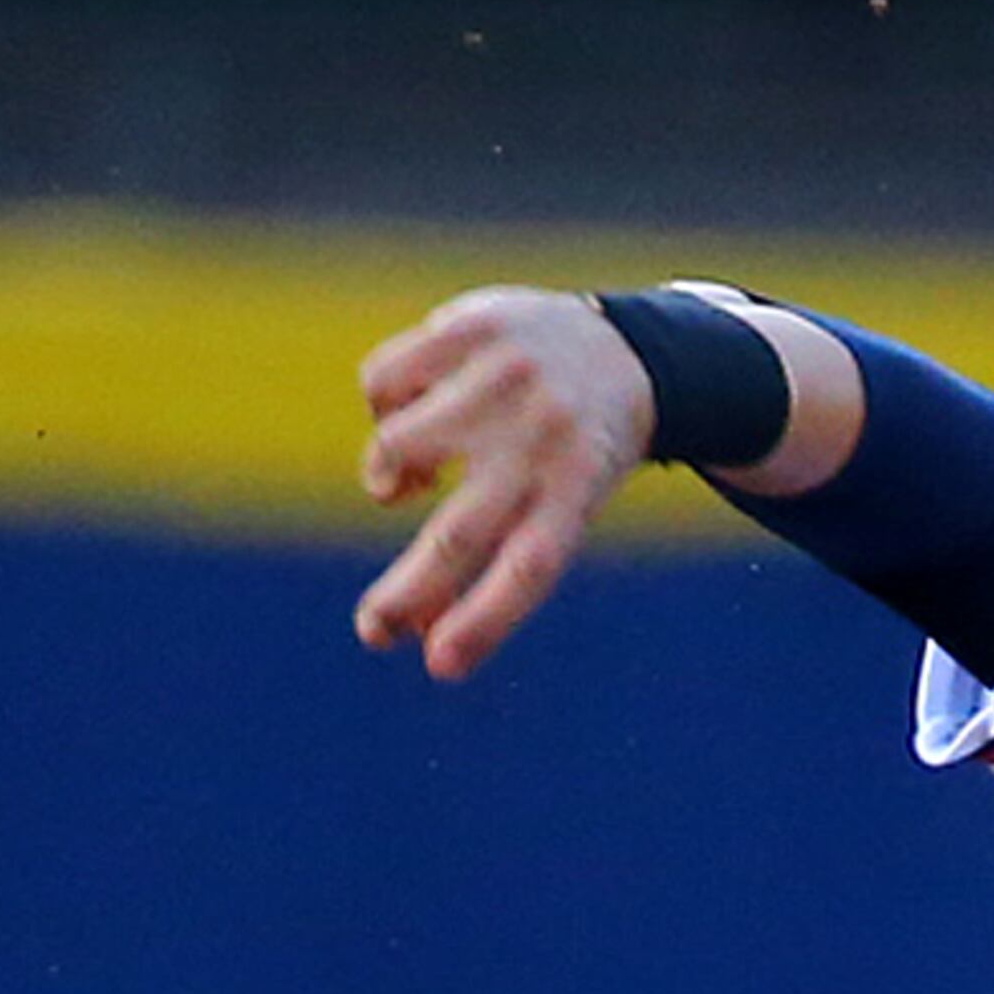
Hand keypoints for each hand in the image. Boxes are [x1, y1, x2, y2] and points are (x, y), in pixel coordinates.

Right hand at [351, 285, 653, 680]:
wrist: (621, 352)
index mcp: (576, 491)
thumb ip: (491, 566)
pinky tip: (412, 408)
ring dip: (385, 475)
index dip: (484, 618)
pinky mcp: (472, 327)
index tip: (439, 665)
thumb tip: (419, 636)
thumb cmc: (571, 457)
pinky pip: (382, 382)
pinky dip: (382, 407)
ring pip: (398, 447)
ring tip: (404, 483)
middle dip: (409, 591)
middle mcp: (543, 438)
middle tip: (372, 632)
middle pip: (462, 531)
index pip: (530, 568)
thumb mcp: (556, 509)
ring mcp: (507, 378)